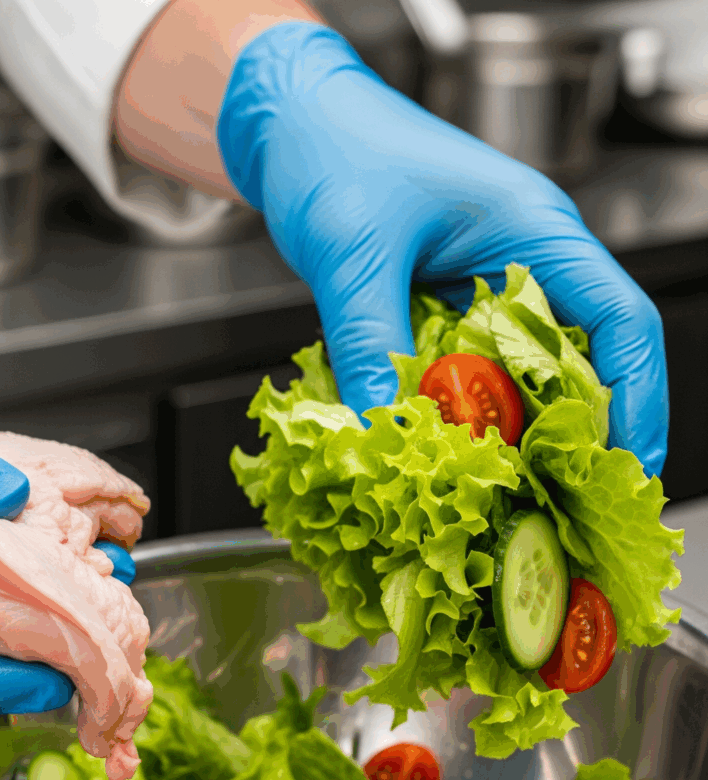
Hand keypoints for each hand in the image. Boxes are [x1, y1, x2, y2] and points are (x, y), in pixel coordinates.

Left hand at [216, 23, 666, 475]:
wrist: (290, 125)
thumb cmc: (333, 151)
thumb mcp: (353, 252)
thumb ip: (370, 341)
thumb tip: (382, 430)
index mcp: (534, 230)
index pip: (620, 321)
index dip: (636, 400)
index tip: (625, 467)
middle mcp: (520, 263)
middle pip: (579, 362)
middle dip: (573, 438)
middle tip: (558, 506)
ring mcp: (480, 289)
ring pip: (519, 376)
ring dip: (512, 435)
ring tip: (505, 498)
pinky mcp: (439, 308)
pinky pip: (465, 374)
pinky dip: (460, 416)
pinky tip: (445, 455)